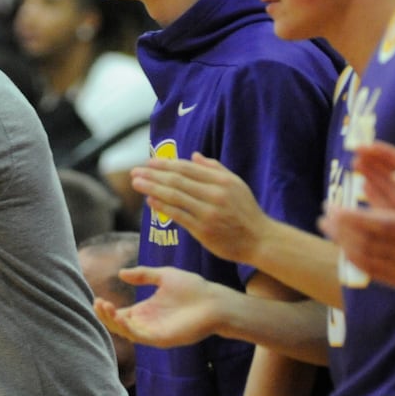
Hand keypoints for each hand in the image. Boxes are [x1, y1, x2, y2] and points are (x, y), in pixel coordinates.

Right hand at [94, 265, 226, 347]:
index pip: (120, 314)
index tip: (97, 298)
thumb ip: (143, 274)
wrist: (214, 300)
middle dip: (105, 316)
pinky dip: (127, 328)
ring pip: (125, 332)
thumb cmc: (193, 288)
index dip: (107, 309)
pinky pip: (139, 337)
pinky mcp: (161, 338)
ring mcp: (153, 332)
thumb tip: (121, 273)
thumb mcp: (163, 276)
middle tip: (97, 303)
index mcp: (146, 310)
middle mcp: (147, 323)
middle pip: (118, 324)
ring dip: (112, 321)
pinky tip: (120, 317)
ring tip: (104, 306)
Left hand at [129, 153, 265, 264]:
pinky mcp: (203, 230)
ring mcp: (208, 212)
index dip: (165, 164)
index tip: (149, 162)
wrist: (259, 240)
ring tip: (137, 183)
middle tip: (135, 171)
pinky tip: (150, 201)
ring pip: (174, 196)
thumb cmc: (246, 211)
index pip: (187, 168)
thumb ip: (214, 168)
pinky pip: (178, 215)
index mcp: (221, 180)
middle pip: (177, 180)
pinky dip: (163, 207)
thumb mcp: (236, 184)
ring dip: (152, 188)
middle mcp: (214, 194)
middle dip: (153, 174)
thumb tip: (193, 155)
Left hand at [319, 147, 394, 292]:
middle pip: (362, 240)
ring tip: (328, 228)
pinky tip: (344, 246)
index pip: (373, 223)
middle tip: (324, 213)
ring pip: (363, 256)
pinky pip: (369, 270)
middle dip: (339, 227)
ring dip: (341, 241)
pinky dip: (352, 258)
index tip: (332, 206)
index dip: (349, 216)